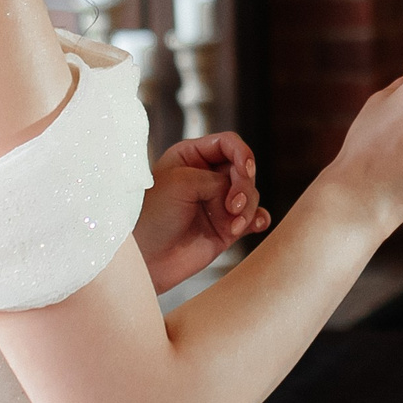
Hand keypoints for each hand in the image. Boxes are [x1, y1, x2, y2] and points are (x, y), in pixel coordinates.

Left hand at [134, 132, 272, 293]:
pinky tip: (254, 225)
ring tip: (232, 226)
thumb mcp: (182, 182)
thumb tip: (240, 196)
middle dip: (244, 186)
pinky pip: (253, 217)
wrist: (145, 259)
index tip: (245, 172)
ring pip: (250, 194)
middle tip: (232, 206)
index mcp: (190, 157)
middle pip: (244, 169)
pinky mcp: (226, 226)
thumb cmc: (151, 217)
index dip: (242, 154)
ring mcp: (217, 202)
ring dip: (247, 209)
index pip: (228, 143)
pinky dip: (257, 220)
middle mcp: (206, 176)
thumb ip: (218, 180)